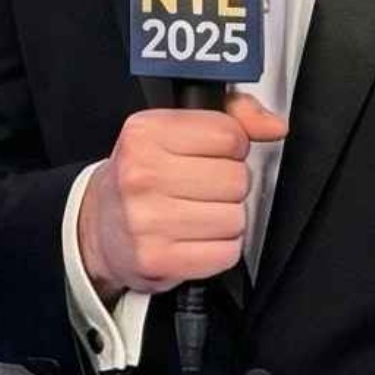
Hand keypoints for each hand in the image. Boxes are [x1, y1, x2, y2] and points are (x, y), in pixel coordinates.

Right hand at [77, 96, 285, 302]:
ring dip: (226, 219)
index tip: (215, 154)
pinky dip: (220, 249)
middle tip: (204, 187)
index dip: (232, 146)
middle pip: (235, 179)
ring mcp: (147, 219)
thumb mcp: (173, 130)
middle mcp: (141, 173)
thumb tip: (274, 125)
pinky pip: (226, 253)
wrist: (99, 226)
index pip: (228, 135)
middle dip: (229, 185)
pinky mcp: (157, 258)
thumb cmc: (143, 175)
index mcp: (144, 132)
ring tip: (198, 213)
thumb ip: (230, 116)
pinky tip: (197, 238)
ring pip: (235, 218)